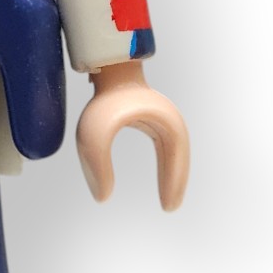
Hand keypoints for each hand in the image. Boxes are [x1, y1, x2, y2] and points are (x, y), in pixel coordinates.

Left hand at [75, 61, 189, 210]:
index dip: (173, 185)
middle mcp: (167, 120)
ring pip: (173, 152)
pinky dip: (165, 162)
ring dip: (172, 172)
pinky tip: (160, 174)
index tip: (168, 208)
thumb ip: (97, 167)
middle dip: (176, 182)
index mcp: (167, 125)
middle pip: (178, 158)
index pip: (175, 162)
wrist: (103, 65)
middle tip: (170, 207)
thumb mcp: (94, 136)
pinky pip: (162, 145)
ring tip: (168, 197)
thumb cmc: (102, 97)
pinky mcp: (147, 114)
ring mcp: (157, 115)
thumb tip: (102, 198)